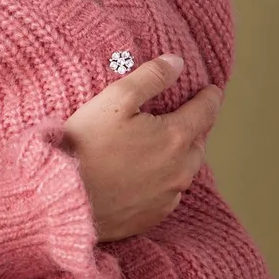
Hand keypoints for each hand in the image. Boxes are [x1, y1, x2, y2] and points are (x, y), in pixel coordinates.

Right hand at [60, 54, 223, 241]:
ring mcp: (169, 196)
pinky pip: (169, 193)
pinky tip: (144, 173)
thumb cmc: (87, 144)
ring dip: (179, 154)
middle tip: (182, 116)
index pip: (206, 111)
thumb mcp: (115, 99)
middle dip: (194, 127)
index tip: (212, 89)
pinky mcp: (154, 216)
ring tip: (161, 144)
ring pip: (185, 169)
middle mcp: (181, 169)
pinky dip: (164, 179)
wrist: (66, 196)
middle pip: (199, 142)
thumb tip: (177, 63)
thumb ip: (150, 78)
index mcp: (175, 137)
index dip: (210, 96)